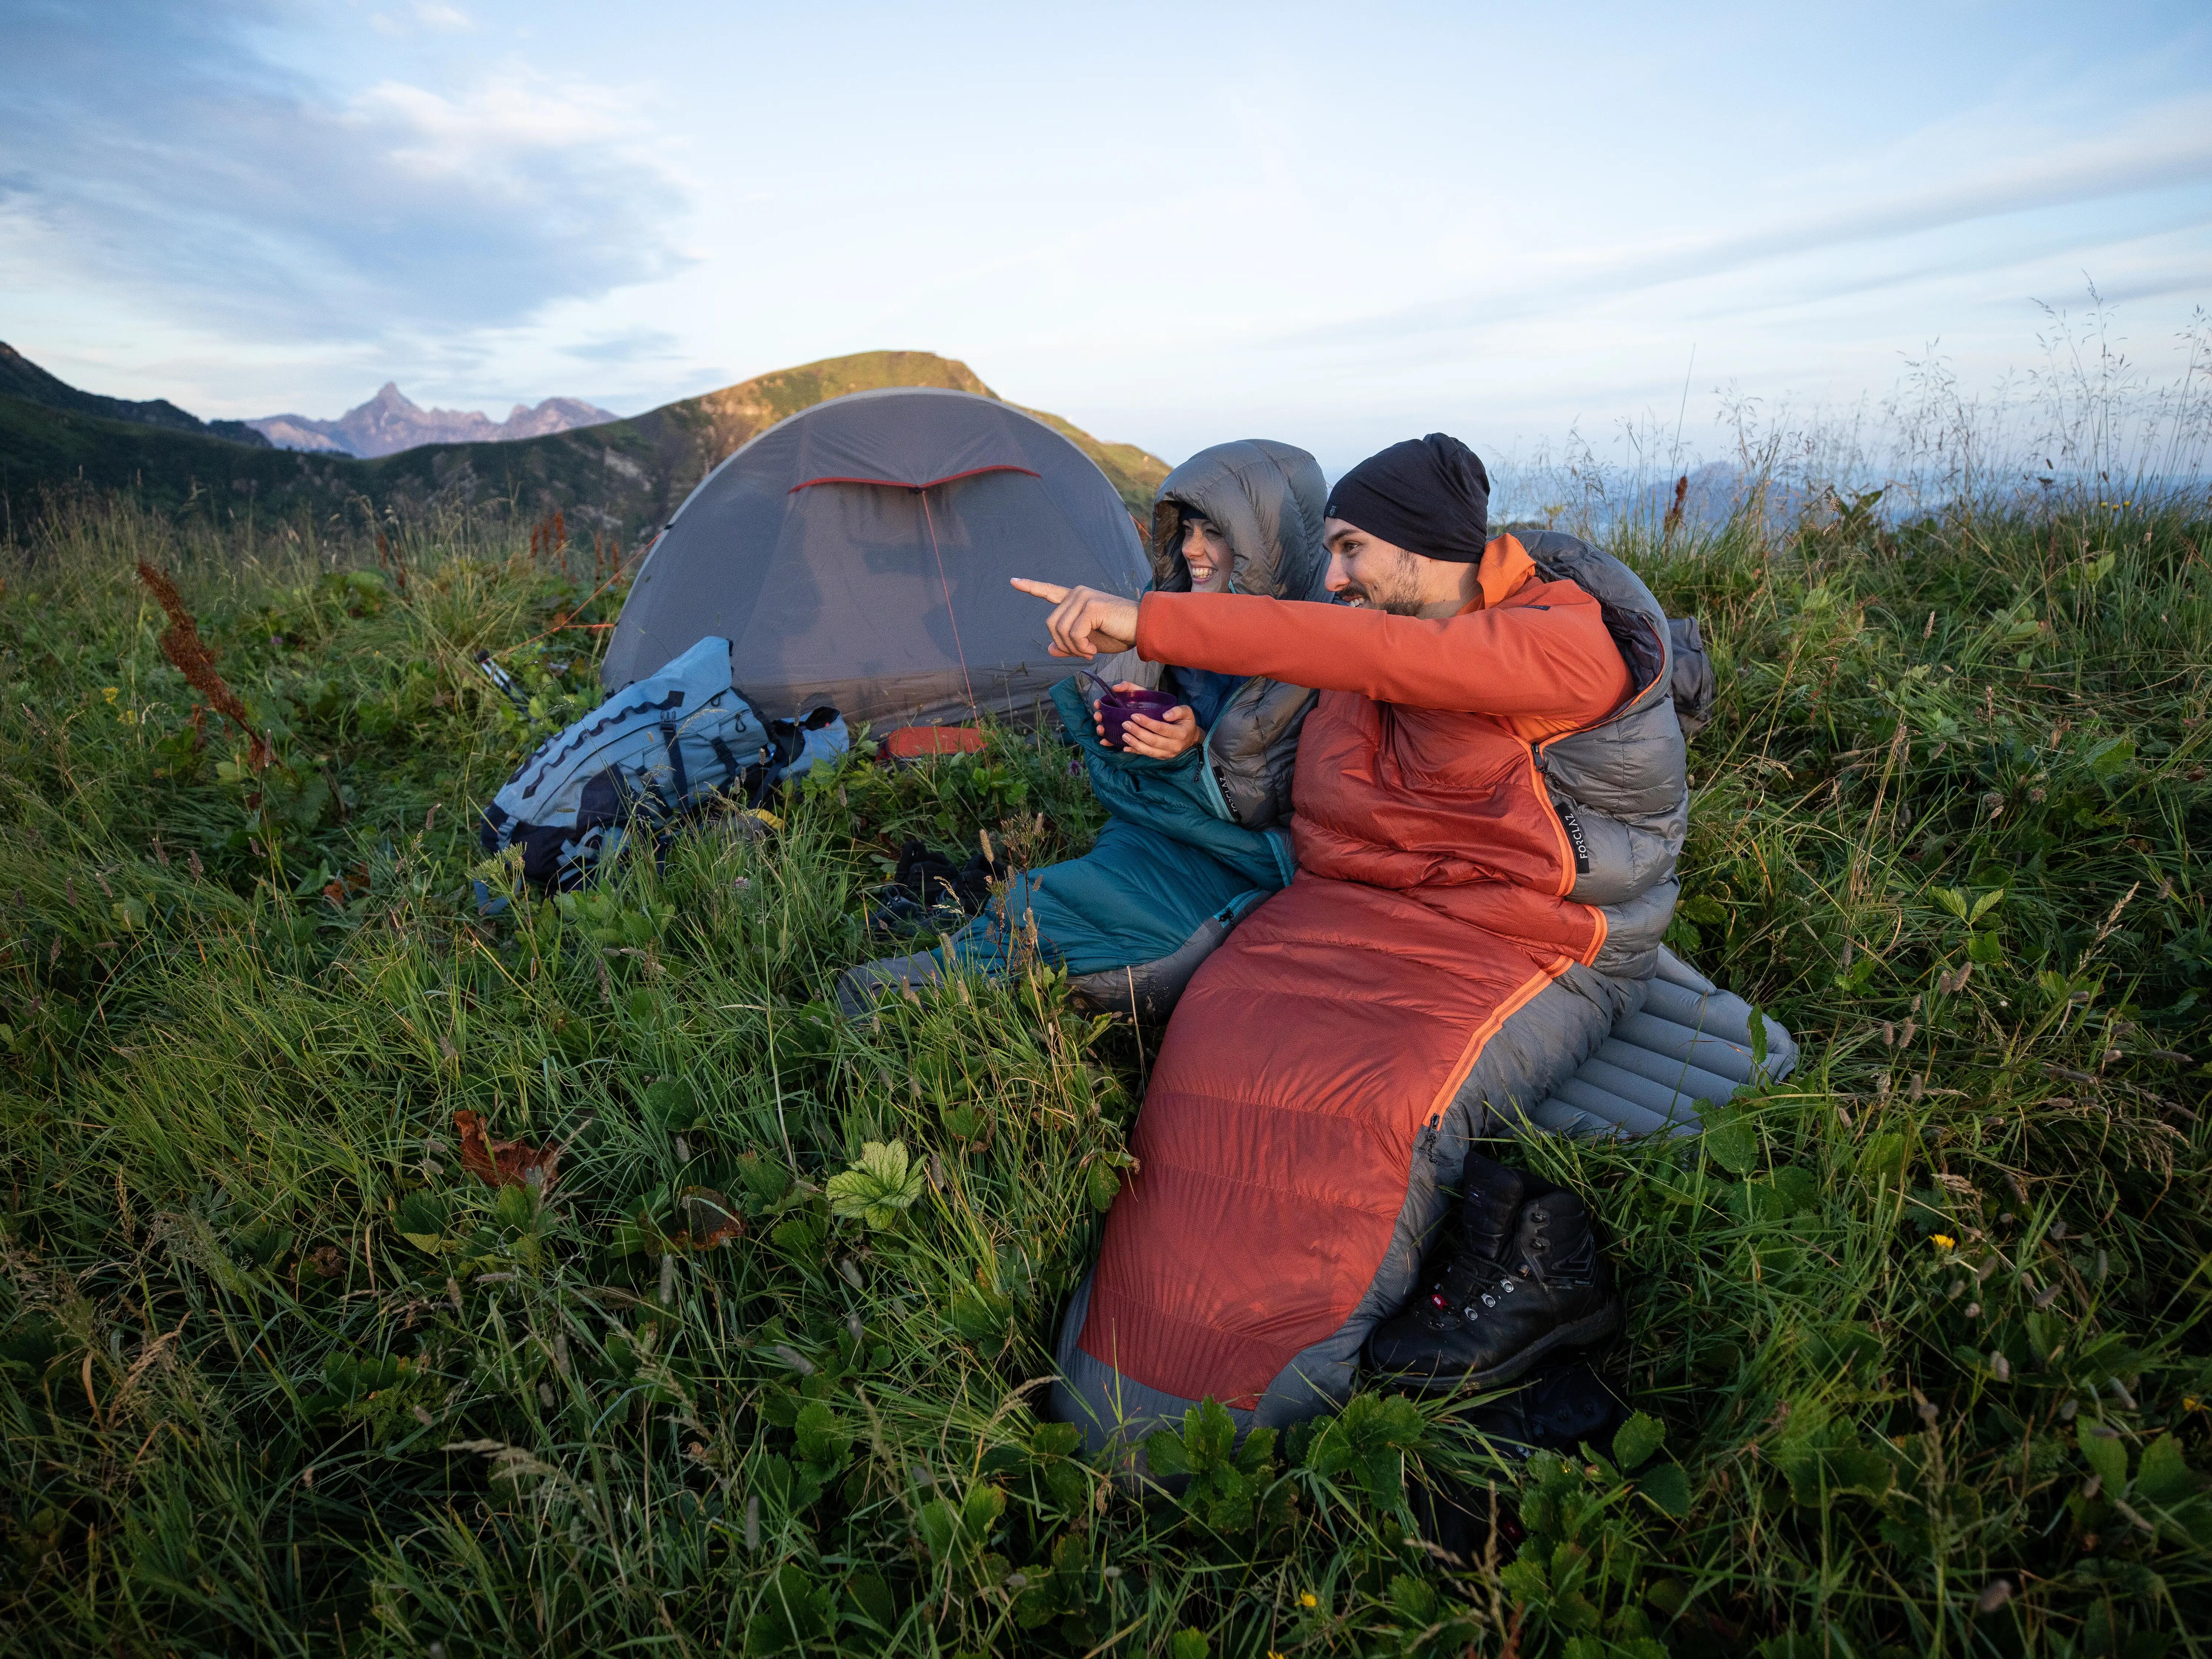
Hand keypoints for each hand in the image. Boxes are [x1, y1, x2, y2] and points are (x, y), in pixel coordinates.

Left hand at [1010, 578, 1138, 657]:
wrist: (1142, 629)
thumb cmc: (1119, 634)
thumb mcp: (1090, 642)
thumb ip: (1069, 645)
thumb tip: (1050, 649)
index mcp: (1076, 599)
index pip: (1049, 591)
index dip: (1031, 587)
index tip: (1014, 581)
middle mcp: (1077, 594)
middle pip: (1051, 625)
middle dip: (1064, 645)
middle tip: (1083, 653)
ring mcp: (1084, 598)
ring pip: (1061, 631)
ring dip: (1074, 649)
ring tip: (1089, 652)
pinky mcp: (1091, 607)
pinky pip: (1073, 634)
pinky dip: (1081, 647)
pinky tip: (1092, 651)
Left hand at [1117, 703, 1203, 758]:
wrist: (1191, 739)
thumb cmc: (1186, 722)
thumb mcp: (1187, 712)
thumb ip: (1178, 711)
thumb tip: (1165, 715)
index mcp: (1181, 733)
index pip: (1161, 728)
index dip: (1147, 723)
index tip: (1134, 716)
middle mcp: (1175, 746)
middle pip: (1153, 741)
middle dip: (1137, 732)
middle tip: (1126, 724)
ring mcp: (1168, 754)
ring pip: (1149, 751)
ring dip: (1135, 743)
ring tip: (1124, 735)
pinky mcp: (1162, 758)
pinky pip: (1147, 755)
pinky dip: (1136, 752)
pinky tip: (1126, 748)